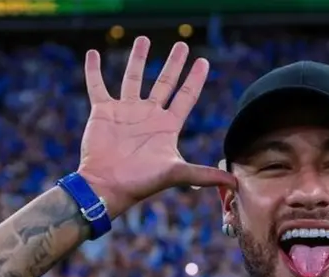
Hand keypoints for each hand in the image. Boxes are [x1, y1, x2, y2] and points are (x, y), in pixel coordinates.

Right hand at [77, 37, 234, 215]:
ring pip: (132, 78)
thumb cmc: (141, 182)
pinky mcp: (104, 112)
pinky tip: (93, 54)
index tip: (203, 61)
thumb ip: (204, 174)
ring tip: (143, 39)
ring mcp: (126, 112)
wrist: (108, 186)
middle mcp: (148, 115)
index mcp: (167, 126)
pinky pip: (97, 86)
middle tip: (182, 45)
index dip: (195, 79)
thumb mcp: (177, 173)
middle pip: (164, 82)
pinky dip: (94, 70)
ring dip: (137, 59)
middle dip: (174, 64)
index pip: (186, 96)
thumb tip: (236, 183)